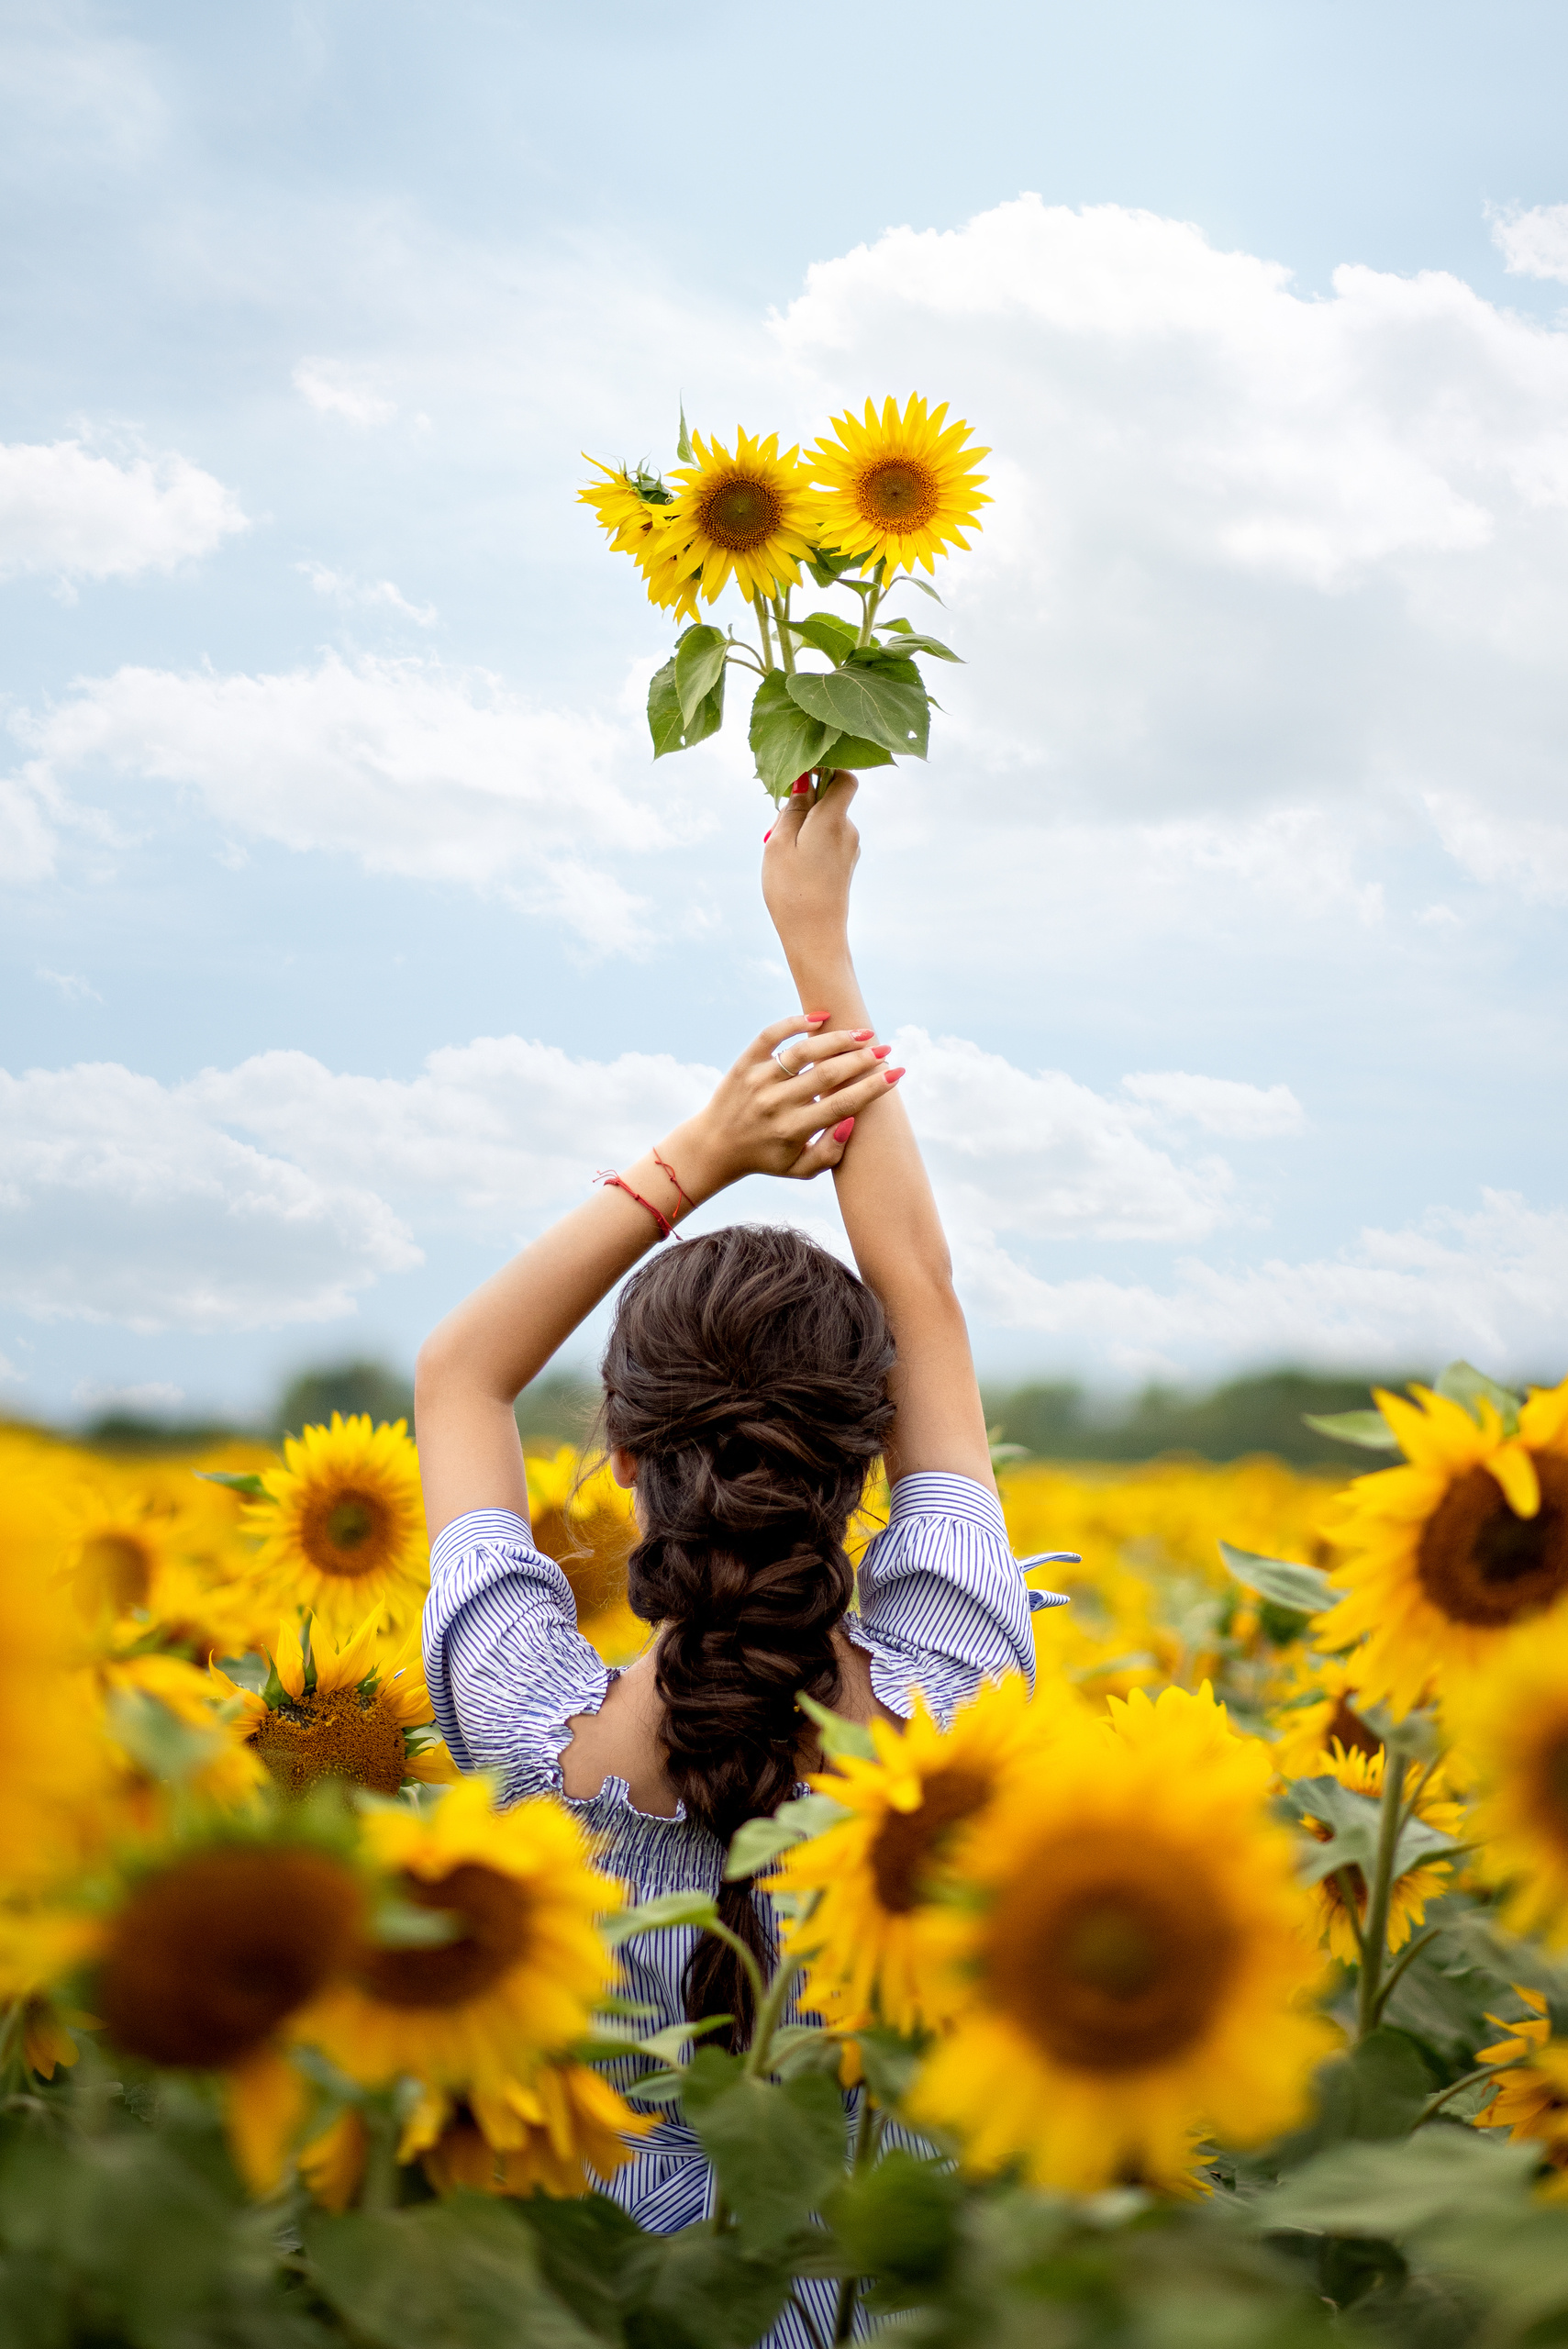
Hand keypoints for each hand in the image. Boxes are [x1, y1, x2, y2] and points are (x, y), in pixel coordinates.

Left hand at [674, 1013, 895, 1188]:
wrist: (714, 1146)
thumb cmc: (766, 1158)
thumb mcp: (800, 1170)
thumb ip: (830, 1152)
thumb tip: (851, 1120)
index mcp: (793, 1129)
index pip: (842, 1104)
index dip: (873, 1087)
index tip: (896, 1073)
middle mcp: (775, 1103)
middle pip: (827, 1074)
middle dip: (861, 1059)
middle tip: (885, 1049)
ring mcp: (758, 1080)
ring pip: (803, 1050)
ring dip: (837, 1039)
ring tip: (863, 1033)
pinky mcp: (745, 1063)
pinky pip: (770, 1035)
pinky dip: (795, 1022)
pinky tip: (821, 1018)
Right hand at [761, 772, 859, 959]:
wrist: (815, 938)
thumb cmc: (792, 890)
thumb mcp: (780, 843)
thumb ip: (793, 809)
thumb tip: (804, 783)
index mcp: (834, 819)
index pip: (844, 776)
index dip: (826, 769)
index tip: (800, 776)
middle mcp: (848, 831)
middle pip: (830, 800)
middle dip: (805, 805)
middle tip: (778, 828)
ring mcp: (849, 850)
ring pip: (826, 823)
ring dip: (804, 829)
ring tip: (782, 854)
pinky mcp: (845, 866)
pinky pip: (827, 842)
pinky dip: (809, 845)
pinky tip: (793, 868)